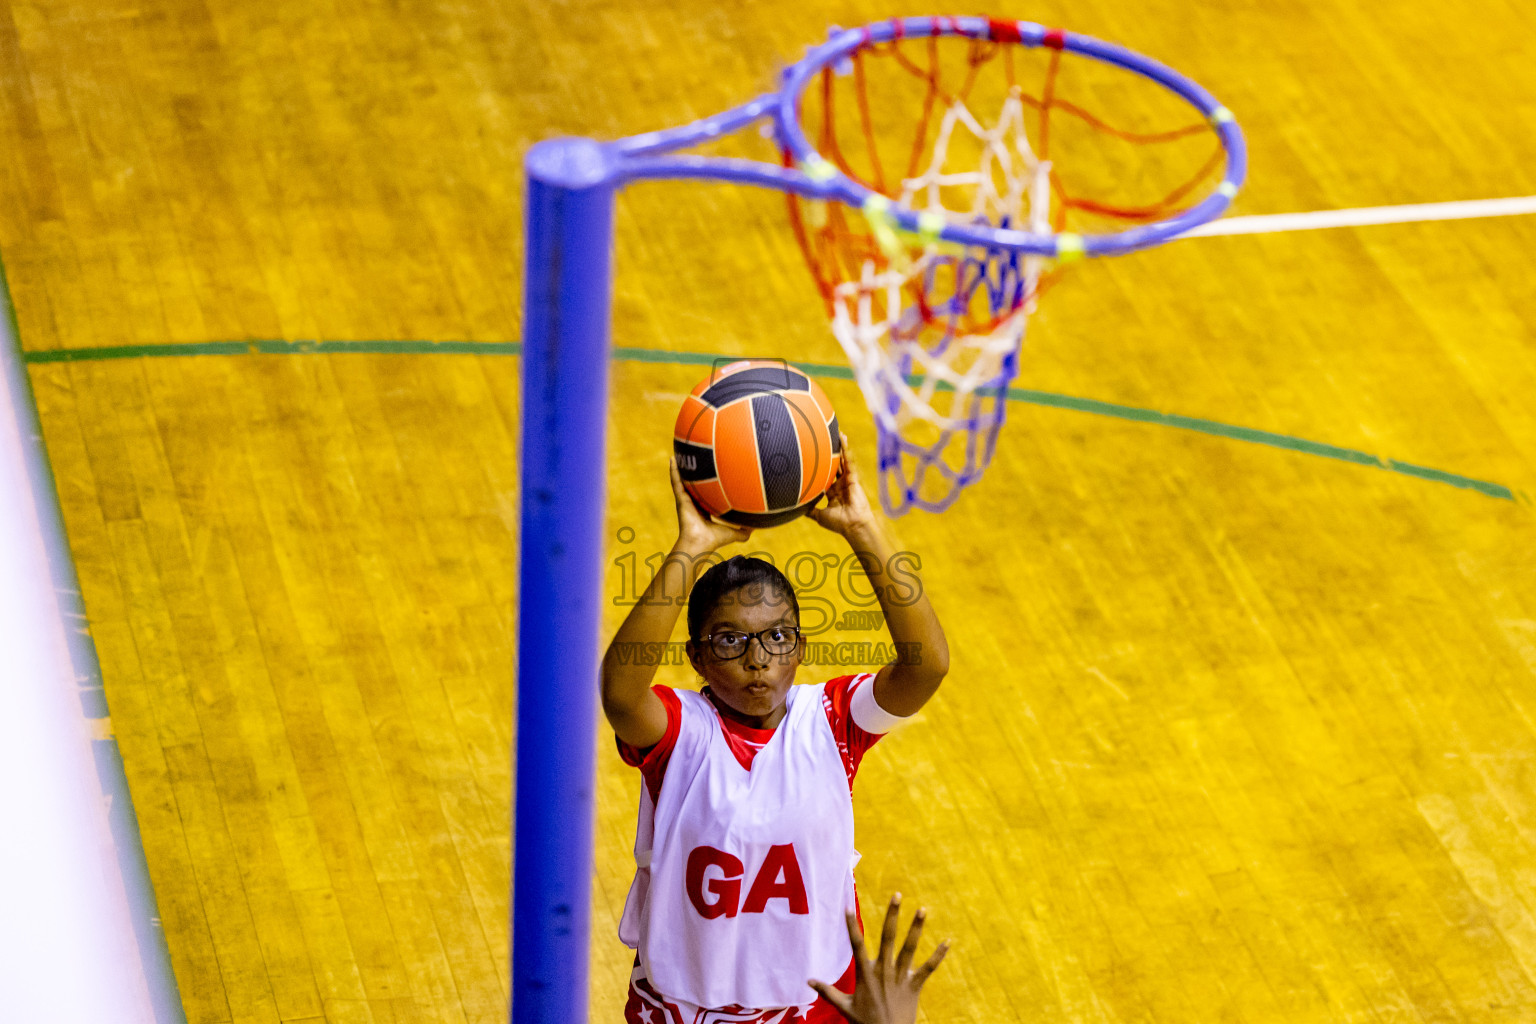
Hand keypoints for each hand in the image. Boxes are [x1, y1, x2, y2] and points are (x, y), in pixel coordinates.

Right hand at [671, 457, 750, 552]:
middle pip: (694, 483)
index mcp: (704, 509)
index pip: (707, 494)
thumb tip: (758, 525)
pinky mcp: (680, 498)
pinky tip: (673, 458)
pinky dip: (674, 470)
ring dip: (682, 467)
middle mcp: (694, 503)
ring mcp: (686, 499)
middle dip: (696, 472)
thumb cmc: (715, 539)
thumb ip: (745, 530)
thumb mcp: (734, 532)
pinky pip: (676, 481)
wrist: (701, 542)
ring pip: (683, 479)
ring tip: (682, 452)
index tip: (714, 473)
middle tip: (699, 456)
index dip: (709, 485)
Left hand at [806, 435, 877, 537]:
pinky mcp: (853, 478)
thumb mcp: (819, 516)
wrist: (852, 526)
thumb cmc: (838, 523)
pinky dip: (846, 450)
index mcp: (832, 492)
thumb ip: (810, 510)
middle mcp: (840, 484)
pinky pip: (849, 461)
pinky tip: (843, 439)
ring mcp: (847, 480)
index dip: (821, 466)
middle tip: (825, 439)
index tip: (813, 456)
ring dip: (840, 447)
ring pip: (842, 460)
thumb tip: (796, 508)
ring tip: (836, 432)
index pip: (825, 475)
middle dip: (831, 453)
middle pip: (834, 464)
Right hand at [808, 894, 948, 1023]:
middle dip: (892, 916)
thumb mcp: (844, 1007)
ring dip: (916, 929)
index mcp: (865, 974)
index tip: (847, 906)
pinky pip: (928, 969)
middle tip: (897, 895)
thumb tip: (808, 981)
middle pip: (888, 938)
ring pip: (909, 949)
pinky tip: (948, 941)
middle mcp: (883, 972)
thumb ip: (827, 991)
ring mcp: (900, 978)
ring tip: (923, 909)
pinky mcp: (914, 986)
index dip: (851, 926)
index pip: (856, 945)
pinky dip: (938, 955)